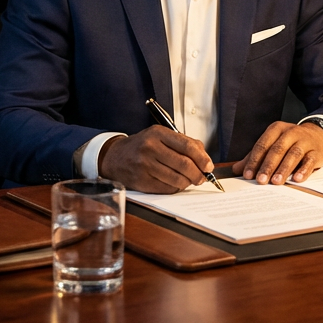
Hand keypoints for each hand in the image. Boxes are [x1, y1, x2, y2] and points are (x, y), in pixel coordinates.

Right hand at [98, 125, 214, 193]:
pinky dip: (176, 188)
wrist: (114, 157)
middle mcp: (150, 148)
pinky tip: (176, 184)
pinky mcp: (142, 181)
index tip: (208, 165)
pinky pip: (167, 189)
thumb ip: (183, 142)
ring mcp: (145, 165)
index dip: (202, 158)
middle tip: (202, 177)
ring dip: (188, 183)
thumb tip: (204, 157)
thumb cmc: (142, 146)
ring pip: (177, 179)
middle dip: (198, 174)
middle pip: (184, 164)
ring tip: (189, 181)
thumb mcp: (160, 136)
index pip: (187, 146)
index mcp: (158, 133)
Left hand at [232, 121, 322, 184]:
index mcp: (276, 129)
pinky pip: (309, 161)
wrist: (318, 135)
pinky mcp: (316, 151)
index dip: (254, 160)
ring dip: (284, 169)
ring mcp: (304, 141)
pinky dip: (303, 170)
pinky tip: (297, 179)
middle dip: (268, 166)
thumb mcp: (272, 145)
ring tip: (276, 182)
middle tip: (261, 180)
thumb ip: (255, 156)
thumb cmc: (290, 142)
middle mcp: (290, 133)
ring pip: (293, 154)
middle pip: (277, 150)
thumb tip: (236, 169)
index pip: (262, 145)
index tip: (248, 175)